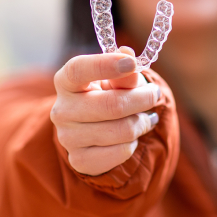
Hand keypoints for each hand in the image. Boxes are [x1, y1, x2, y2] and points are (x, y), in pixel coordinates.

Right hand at [51, 47, 160, 175]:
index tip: (131, 63)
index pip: (78, 69)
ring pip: (123, 130)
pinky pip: (121, 151)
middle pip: (112, 105)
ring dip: (142, 122)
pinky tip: (131, 136)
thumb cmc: (108, 94)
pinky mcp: (80, 160)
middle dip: (142, 98)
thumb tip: (128, 56)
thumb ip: (124, 70)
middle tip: (154, 94)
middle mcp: (62, 109)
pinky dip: (134, 142)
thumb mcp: (117, 78)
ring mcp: (68, 137)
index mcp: (66, 81)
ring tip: (144, 116)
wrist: (95, 128)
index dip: (105, 64)